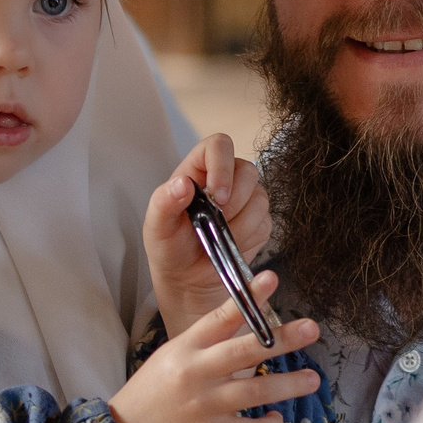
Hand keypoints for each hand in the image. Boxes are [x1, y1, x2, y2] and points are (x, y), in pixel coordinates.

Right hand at [110, 274, 319, 422]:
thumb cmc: (152, 391)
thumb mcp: (171, 356)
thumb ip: (207, 343)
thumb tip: (250, 325)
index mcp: (185, 349)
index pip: (219, 317)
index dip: (247, 297)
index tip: (271, 278)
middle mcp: (195, 373)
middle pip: (245, 351)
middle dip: (282, 339)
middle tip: (311, 329)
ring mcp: (204, 406)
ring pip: (256, 391)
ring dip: (289, 385)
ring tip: (313, 379)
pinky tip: (276, 417)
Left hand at [142, 134, 271, 340]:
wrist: (187, 277)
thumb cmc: (169, 246)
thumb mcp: (157, 226)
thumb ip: (164, 201)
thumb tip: (182, 183)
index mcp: (199, 168)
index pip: (219, 145)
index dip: (223, 166)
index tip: (217, 196)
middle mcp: (226, 176)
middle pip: (248, 172)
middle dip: (233, 203)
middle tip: (214, 224)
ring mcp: (246, 198)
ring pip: (260, 200)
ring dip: (239, 226)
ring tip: (216, 238)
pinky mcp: (260, 220)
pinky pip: (266, 224)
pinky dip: (248, 239)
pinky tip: (230, 245)